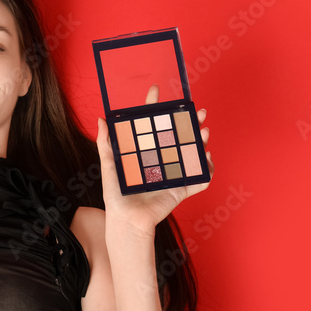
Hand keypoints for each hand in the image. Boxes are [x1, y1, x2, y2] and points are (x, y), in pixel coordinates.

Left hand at [95, 85, 213, 236]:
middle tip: (196, 110)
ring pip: (193, 153)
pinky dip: (208, 169)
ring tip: (203, 131)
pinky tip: (207, 157)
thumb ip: (105, 144)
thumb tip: (102, 120)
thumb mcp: (110, 167)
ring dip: (201, 140)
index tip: (156, 90)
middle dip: (190, 121)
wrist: (127, 220)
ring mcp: (173, 174)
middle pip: (178, 135)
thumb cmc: (116, 197)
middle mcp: (161, 161)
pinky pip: (200, 179)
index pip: (150, 125)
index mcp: (145, 153)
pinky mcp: (181, 189)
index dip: (154, 107)